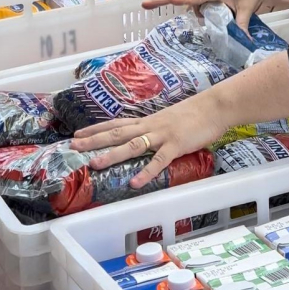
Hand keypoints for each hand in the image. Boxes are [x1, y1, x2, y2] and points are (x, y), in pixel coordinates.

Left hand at [71, 93, 228, 188]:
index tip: (78, 134)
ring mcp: (163, 135)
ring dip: (112, 155)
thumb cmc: (196, 113)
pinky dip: (146, 172)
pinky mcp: (177, 145)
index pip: (117, 124)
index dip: (97, 129)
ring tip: (95, 164)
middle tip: (73, 146)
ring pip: (133, 145)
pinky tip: (135, 183)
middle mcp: (151, 126)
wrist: (215, 106)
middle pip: (117, 133)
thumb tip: (147, 138)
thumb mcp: (170, 119)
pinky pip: (159, 161)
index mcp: (149, 120)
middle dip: (94, 141)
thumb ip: (157, 129)